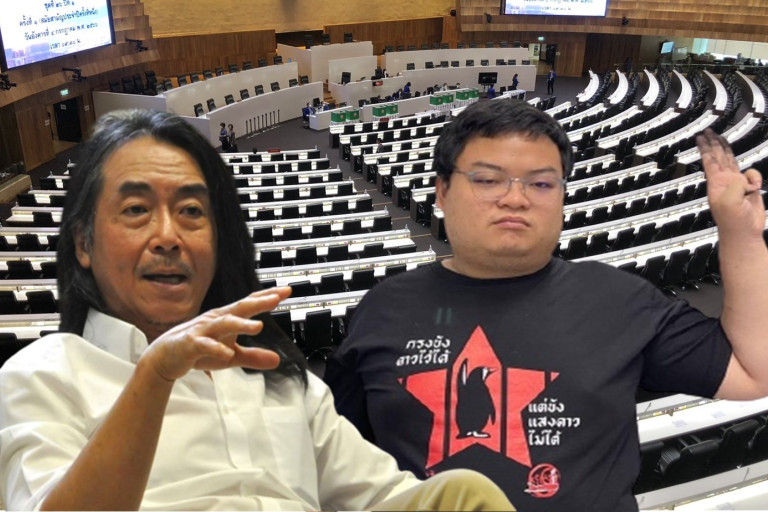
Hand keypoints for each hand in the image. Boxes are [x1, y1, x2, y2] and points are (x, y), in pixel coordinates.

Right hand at [141, 287, 290, 381]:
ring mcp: (202, 330)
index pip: (249, 303)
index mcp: (227, 318)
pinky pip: (204, 345)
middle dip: (258, 302)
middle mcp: (216, 319)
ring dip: (240, 324)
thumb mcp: (231, 356)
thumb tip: (277, 360)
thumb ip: (253, 357)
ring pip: (223, 324)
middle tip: (276, 298)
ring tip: (258, 326)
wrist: (165, 357)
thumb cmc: (199, 351)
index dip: (267, 296)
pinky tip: (228, 354)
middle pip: (239, 308)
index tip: (287, 290)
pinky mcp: (190, 344)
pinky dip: (216, 349)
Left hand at [696, 128, 764, 235]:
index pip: (709, 161)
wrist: (745, 232)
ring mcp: (736, 183)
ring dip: (727, 150)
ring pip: (732, 161)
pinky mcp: (748, 187)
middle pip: (718, 156)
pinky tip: (755, 189)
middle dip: (713, 143)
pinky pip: (753, 174)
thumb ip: (735, 185)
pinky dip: (755, 178)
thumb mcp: (729, 201)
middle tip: (708, 131)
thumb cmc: (733, 220)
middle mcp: (724, 180)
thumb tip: (743, 177)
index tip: (700, 136)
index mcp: (716, 183)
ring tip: (720, 137)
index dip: (705, 148)